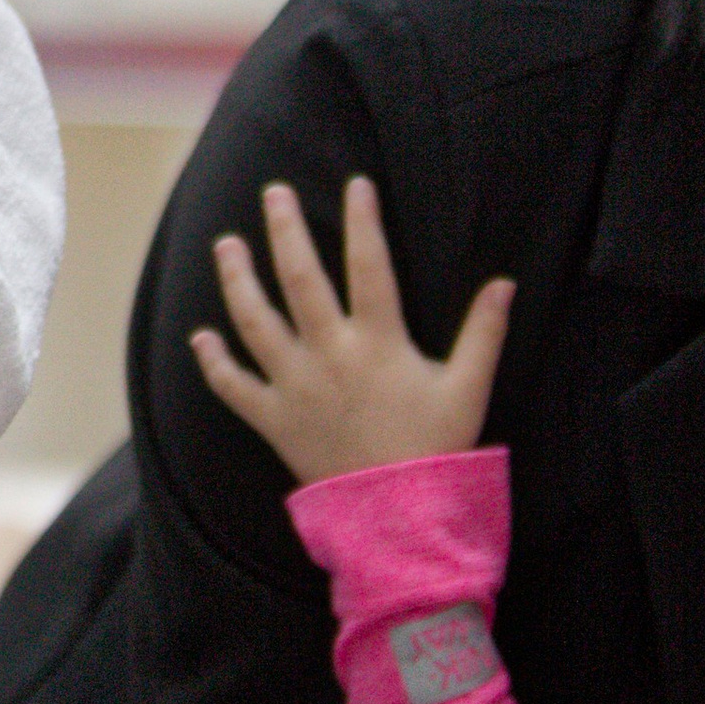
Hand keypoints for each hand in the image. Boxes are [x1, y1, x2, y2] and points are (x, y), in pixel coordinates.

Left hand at [190, 175, 513, 486]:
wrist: (401, 518)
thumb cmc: (436, 449)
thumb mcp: (468, 388)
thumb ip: (484, 333)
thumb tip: (505, 283)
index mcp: (379, 343)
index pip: (370, 266)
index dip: (363, 221)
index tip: (356, 185)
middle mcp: (330, 356)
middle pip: (300, 279)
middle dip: (284, 230)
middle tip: (273, 192)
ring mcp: (296, 386)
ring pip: (255, 322)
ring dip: (237, 280)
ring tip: (226, 245)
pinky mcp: (274, 419)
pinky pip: (234, 388)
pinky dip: (214, 363)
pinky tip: (200, 336)